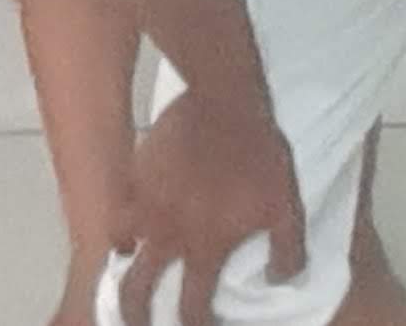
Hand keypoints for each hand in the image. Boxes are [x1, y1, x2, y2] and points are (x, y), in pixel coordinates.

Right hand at [117, 89, 307, 325]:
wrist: (225, 101)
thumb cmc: (259, 155)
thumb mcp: (286, 207)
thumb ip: (287, 252)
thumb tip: (279, 281)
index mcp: (204, 248)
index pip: (192, 306)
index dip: (195, 325)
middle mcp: (167, 236)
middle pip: (138, 292)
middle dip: (134, 316)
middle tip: (137, 324)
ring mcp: (146, 204)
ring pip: (119, 247)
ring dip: (123, 263)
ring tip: (127, 266)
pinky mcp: (136, 174)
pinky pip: (120, 204)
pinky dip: (123, 219)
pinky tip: (131, 216)